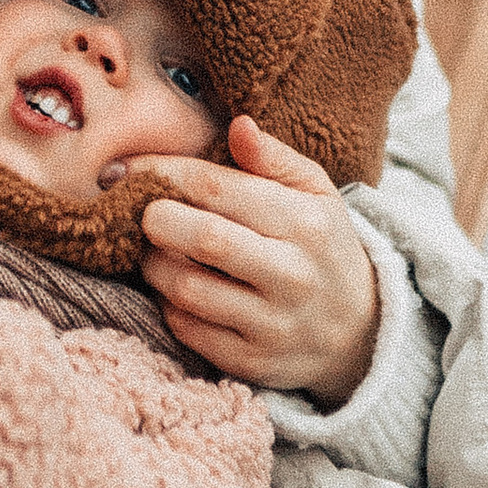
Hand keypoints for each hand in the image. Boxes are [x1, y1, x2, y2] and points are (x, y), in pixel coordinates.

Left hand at [138, 119, 380, 404]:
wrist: (360, 332)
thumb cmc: (324, 247)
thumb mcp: (316, 193)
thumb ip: (274, 158)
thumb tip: (238, 125)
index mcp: (305, 223)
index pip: (217, 188)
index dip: (162, 172)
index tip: (126, 168)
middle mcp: (292, 275)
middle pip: (202, 239)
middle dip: (154, 218)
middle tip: (139, 211)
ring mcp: (272, 324)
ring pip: (187, 288)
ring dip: (153, 263)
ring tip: (153, 248)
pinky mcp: (251, 362)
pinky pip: (187, 330)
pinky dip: (167, 304)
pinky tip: (171, 287)